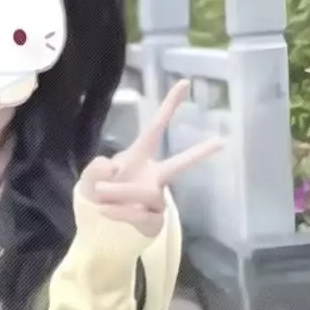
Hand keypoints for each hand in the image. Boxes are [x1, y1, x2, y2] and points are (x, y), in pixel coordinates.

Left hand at [80, 79, 224, 236]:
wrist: (95, 226)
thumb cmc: (96, 193)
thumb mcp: (89, 178)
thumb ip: (96, 169)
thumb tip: (113, 165)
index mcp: (139, 157)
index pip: (155, 129)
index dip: (169, 107)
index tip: (184, 83)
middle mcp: (153, 177)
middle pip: (179, 165)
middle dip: (199, 153)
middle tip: (221, 142)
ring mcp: (156, 200)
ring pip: (147, 193)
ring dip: (122, 192)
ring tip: (100, 195)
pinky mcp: (154, 221)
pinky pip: (143, 214)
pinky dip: (122, 212)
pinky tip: (106, 211)